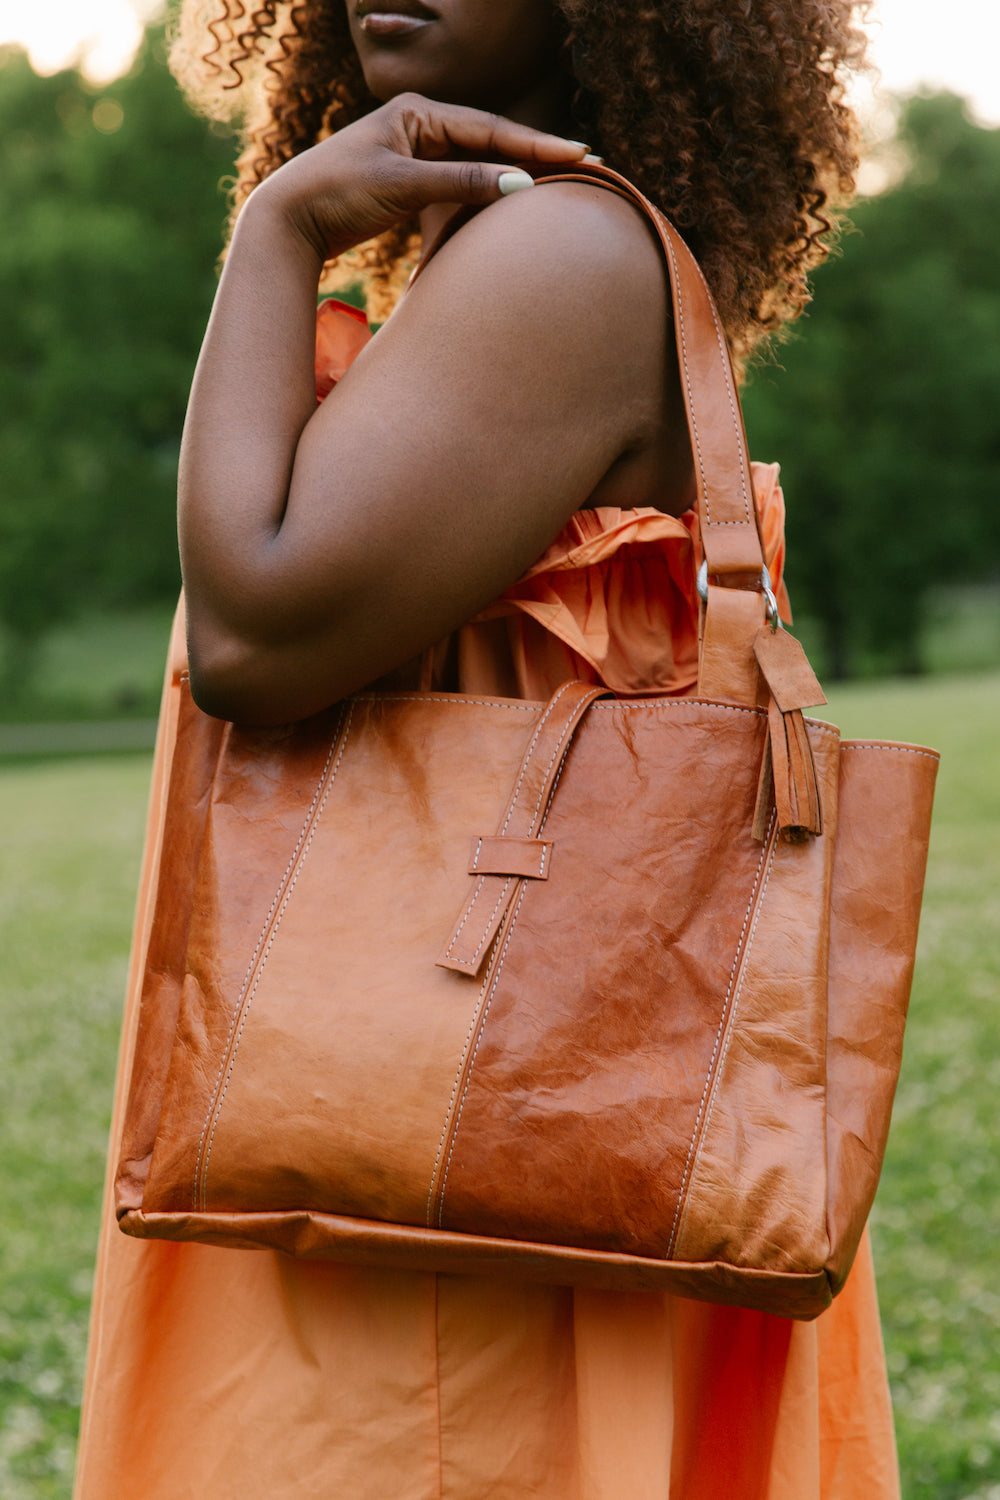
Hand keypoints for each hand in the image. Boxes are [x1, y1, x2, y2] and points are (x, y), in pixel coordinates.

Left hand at [248, 92, 588, 260]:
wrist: (289, 219)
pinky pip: (459, 188)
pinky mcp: (409, 184)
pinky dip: (484, 198)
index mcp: (419, 113)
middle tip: (584, 165)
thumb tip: (518, 184)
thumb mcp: (403, 187)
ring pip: (477, 166)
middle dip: (535, 156)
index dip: (537, 145)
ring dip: (512, 178)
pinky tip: (510, 206)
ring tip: (558, 186)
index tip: (579, 155)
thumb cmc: (338, 194)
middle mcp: (420, 127)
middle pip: (490, 143)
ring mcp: (415, 154)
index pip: (492, 128)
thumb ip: (460, 183)